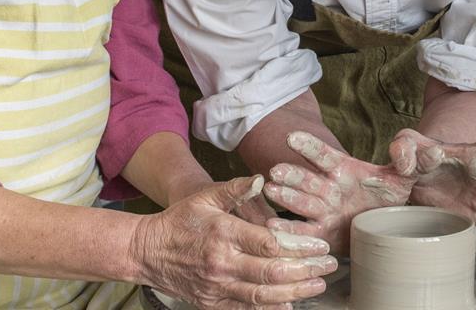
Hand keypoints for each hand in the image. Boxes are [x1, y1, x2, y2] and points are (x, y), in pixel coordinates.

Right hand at [132, 176, 334, 308]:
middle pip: (272, 272)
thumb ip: (235, 189)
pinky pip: (246, 309)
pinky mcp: (212, 302)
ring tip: (316, 286)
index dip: (299, 247)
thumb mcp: (204, 197)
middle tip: (328, 267)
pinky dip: (270, 309)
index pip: (270, 244)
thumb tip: (261, 179)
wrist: (146, 251)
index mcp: (223, 233)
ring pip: (263, 295)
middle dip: (306, 271)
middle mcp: (222, 263)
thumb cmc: (179, 221)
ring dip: (295, 293)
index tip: (320, 245)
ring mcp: (217, 286)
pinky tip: (289, 305)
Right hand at [263, 132, 413, 250]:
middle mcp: (327, 189)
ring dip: (286, 198)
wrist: (386, 227)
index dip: (309, 146)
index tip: (292, 137)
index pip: (324, 155)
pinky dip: (289, 230)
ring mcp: (322, 211)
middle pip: (307, 179)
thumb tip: (432, 149)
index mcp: (343, 170)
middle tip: (277, 171)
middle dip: (292, 175)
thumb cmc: (388, 196)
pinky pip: (303, 232)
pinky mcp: (320, 233)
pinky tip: (274, 227)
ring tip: (272, 192)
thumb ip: (415, 161)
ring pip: (300, 203)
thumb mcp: (405, 177)